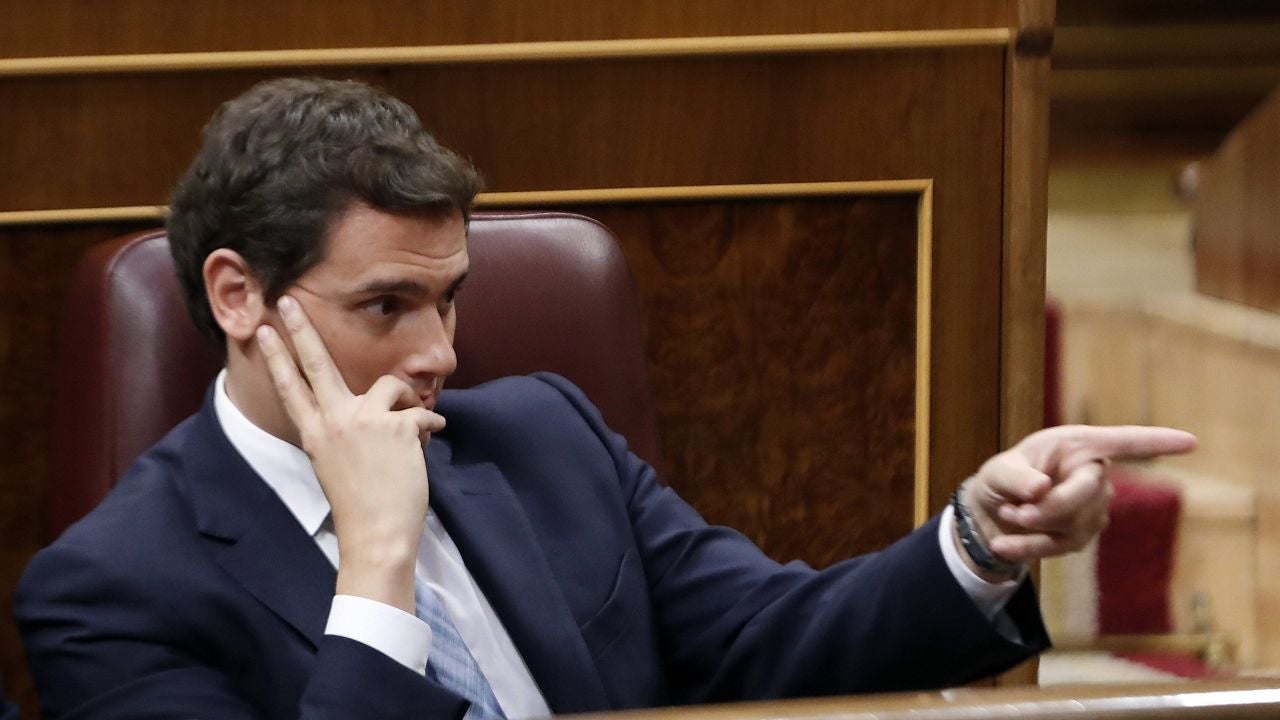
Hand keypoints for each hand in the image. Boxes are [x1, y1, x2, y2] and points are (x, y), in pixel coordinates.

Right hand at [257, 294, 444, 611]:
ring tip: (414, 430)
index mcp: (315, 434)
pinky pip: (423, 410)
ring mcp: (364, 421)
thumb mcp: (338, 463)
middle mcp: (334, 422)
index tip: (263, 329)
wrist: (378, 536)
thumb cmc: (364, 505)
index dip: (277, 356)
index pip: (290, 387)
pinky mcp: (397, 426)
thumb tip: (376, 404)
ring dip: (408, 400)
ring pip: (391, 385)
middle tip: (289, 300)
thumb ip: (347, 430)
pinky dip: (432, 425)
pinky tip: (430, 443)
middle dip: (301, 328)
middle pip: (315, 364)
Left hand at [962, 425, 1195, 572]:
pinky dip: (1028, 547)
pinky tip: (1004, 544)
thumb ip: (1015, 476)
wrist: (993, 512)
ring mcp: (1094, 507)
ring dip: (1034, 526)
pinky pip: (1062, 547)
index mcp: (1079, 445)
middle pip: (1088, 493)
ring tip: (1008, 514)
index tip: (1191, 442)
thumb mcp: (998, 471)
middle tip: (1013, 512)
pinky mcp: (1084, 535)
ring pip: (1074, 524)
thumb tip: (1039, 488)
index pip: (1124, 442)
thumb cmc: (1003, 479)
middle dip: (1048, 508)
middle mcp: (1094, 474)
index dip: (1156, 442)